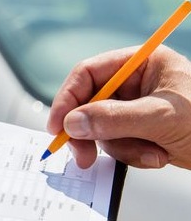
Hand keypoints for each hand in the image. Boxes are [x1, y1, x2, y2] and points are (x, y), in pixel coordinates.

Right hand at [48, 46, 190, 168]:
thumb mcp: (161, 118)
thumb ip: (113, 119)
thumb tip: (72, 123)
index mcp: (142, 63)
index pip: (88, 74)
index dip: (68, 99)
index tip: (58, 127)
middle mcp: (137, 82)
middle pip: (89, 103)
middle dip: (90, 132)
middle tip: (82, 156)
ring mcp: (138, 108)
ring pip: (101, 128)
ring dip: (121, 147)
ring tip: (151, 154)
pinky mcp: (141, 131)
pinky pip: (117, 144)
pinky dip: (133, 155)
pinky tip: (159, 156)